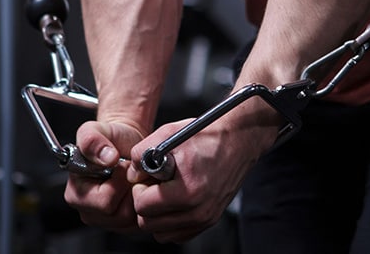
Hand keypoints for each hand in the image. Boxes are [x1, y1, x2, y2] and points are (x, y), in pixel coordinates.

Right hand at [64, 120, 143, 233]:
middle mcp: (89, 212)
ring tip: (135, 179)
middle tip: (131, 173)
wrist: (125, 142)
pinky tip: (140, 188)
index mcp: (76, 195)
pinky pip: (141, 221)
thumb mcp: (95, 130)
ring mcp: (107, 221)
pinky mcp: (124, 224)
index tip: (121, 166)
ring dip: (140, 197)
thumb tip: (107, 157)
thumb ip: (93, 141)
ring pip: (133, 220)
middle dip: (131, 191)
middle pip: (120, 215)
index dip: (119, 183)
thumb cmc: (109, 138)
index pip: (105, 203)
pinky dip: (146, 205)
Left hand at [127, 103, 280, 242]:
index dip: (139, 189)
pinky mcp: (210, 220)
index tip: (146, 178)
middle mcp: (198, 210)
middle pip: (149, 224)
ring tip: (164, 193)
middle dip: (145, 204)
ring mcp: (205, 218)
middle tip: (153, 186)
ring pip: (161, 233)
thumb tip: (132, 175)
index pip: (143, 207)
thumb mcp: (167, 134)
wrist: (238, 140)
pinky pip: (178, 234)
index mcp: (188, 190)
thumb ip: (140, 155)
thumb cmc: (205, 136)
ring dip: (157, 216)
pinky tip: (174, 202)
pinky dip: (171, 223)